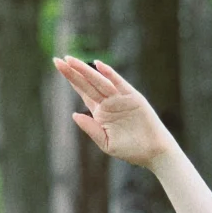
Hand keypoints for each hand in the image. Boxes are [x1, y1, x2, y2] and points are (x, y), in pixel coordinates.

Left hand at [52, 56, 176, 168]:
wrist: (153, 152)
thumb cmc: (131, 150)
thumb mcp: (106, 142)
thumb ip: (91, 129)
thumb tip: (74, 115)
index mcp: (101, 112)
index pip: (83, 92)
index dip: (71, 79)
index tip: (59, 67)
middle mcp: (109, 102)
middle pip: (88, 84)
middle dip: (73, 72)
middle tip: (57, 60)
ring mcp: (120, 98)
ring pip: (99, 81)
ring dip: (85, 71)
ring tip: (70, 60)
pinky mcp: (133, 97)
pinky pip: (119, 83)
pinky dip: (110, 74)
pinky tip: (98, 65)